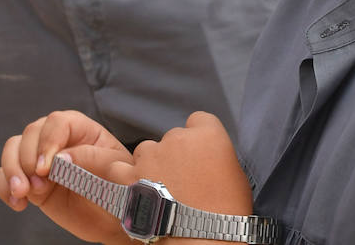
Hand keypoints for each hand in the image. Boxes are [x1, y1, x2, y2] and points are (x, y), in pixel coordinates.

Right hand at [0, 110, 132, 242]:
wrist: (112, 216)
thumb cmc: (118, 186)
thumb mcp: (113, 167)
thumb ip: (88, 157)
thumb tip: (60, 158)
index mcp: (80, 128)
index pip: (57, 122)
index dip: (48, 142)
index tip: (46, 168)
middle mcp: (57, 139)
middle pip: (30, 133)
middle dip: (28, 160)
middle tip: (38, 186)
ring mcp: (40, 160)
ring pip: (12, 149)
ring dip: (12, 171)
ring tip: (23, 194)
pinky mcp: (29, 181)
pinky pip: (4, 175)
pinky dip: (4, 188)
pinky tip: (18, 204)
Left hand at [129, 112, 252, 216]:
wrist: (203, 239)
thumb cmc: (226, 212)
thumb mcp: (234, 173)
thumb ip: (215, 155)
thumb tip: (206, 159)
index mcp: (208, 133)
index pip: (198, 120)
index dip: (197, 138)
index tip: (198, 154)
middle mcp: (179, 138)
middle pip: (172, 136)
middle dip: (174, 153)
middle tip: (180, 178)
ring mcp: (153, 155)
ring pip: (146, 149)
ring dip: (150, 163)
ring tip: (158, 188)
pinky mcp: (132, 175)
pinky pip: (120, 167)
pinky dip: (124, 176)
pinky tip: (134, 189)